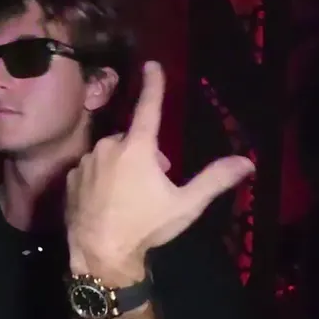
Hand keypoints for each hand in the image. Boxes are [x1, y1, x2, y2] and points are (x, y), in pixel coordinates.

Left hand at [66, 61, 253, 281]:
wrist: (100, 254)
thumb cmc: (145, 226)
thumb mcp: (186, 204)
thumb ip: (215, 179)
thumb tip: (247, 162)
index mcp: (137, 147)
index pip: (149, 107)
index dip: (153, 84)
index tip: (152, 64)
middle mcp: (108, 147)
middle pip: (133, 140)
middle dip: (146, 155)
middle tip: (155, 184)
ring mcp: (86, 162)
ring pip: (111, 155)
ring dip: (123, 166)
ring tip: (131, 198)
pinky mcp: (71, 178)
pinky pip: (92, 170)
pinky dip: (102, 179)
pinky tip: (109, 202)